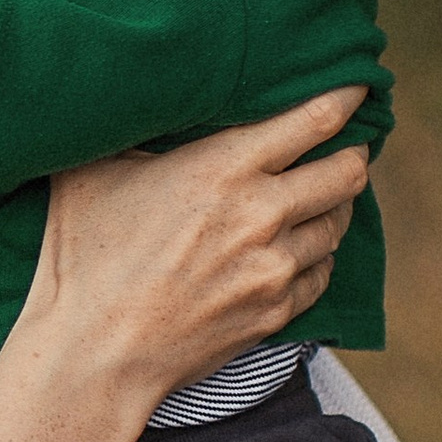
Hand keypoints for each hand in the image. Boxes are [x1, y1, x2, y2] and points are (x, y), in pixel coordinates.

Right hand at [0, 89, 368, 441]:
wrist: (94, 352)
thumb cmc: (84, 256)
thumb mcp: (94, 173)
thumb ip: (132, 131)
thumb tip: (138, 95)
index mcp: (223, 169)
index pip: (314, 120)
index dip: (345, 99)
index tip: (357, 89)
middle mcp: (262, 215)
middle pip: (346, 171)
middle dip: (353, 152)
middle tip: (348, 144)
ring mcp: (273, 268)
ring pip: (337, 224)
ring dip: (334, 206)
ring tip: (322, 196)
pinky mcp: (275, 312)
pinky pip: (322, 274)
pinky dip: (317, 256)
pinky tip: (300, 249)